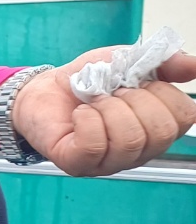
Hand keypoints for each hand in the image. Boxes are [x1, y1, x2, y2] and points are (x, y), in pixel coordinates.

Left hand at [8, 49, 195, 175]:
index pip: (185, 117)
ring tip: (95, 102)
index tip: (138, 82)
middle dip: (136, 100)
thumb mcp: (127, 60)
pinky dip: (88, 120)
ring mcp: (108, 162)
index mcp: (155, 128)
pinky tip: (81, 114)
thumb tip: (193, 65)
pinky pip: (95, 145)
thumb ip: (162, 61)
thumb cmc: (86, 80)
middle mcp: (138, 151)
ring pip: (129, 140)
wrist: (43, 89)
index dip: (163, 92)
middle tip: (114, 92)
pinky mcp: (77, 163)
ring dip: (110, 109)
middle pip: (162, 132)